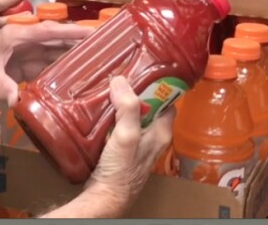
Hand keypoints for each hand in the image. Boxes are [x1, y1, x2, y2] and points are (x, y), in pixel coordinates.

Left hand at [0, 21, 88, 103]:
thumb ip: (2, 85)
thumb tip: (16, 101)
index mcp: (17, 35)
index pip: (49, 31)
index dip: (70, 31)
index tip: (91, 30)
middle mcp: (24, 41)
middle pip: (56, 39)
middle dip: (77, 39)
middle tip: (103, 42)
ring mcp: (25, 53)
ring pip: (53, 51)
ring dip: (72, 53)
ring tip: (96, 55)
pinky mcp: (23, 65)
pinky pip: (46, 64)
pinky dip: (60, 67)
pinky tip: (75, 71)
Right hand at [84, 76, 174, 214]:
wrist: (104, 197)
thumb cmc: (120, 172)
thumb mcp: (127, 136)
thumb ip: (127, 109)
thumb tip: (121, 80)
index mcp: (161, 132)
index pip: (167, 101)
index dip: (158, 85)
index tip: (144, 70)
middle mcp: (152, 138)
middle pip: (147, 107)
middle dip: (134, 92)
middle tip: (119, 78)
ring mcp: (136, 144)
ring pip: (132, 117)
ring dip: (121, 105)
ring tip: (107, 90)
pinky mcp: (121, 150)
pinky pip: (119, 127)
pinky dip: (111, 118)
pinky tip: (100, 112)